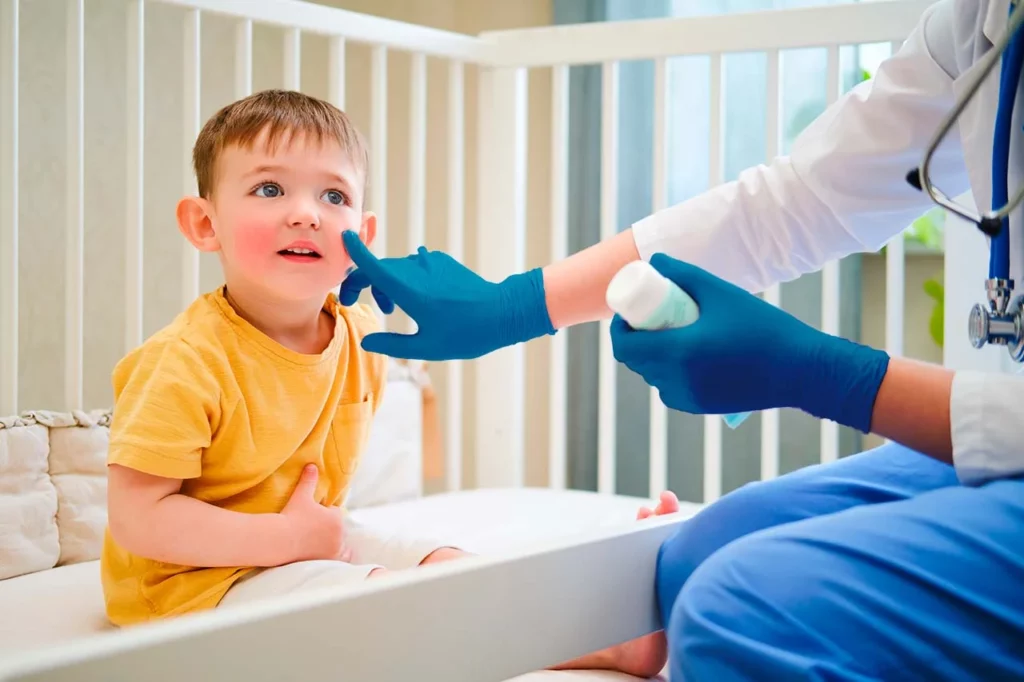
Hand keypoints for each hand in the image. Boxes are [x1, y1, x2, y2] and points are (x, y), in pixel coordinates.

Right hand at [280, 465, 351, 562]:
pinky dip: (339, 557)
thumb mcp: (301, 496)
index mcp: (337, 518)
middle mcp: (340, 534)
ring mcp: (335, 548)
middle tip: (314, 529)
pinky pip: (340, 558)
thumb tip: (312, 465)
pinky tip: (333, 556)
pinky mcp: (328, 560)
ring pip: (340, 543)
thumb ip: (308, 480)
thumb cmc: (292, 516)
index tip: (314, 516)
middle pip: (338, 528)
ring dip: (335, 542)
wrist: (281, 539)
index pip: (335, 513)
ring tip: (321, 541)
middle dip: (330, 527)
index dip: (326, 513)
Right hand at [339, 230, 554, 359]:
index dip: (354, 252)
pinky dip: (406, 279)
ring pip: (397, 268)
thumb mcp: (426, 347)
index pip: (372, 265)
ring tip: (392, 309)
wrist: (502, 313)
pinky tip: (416, 299)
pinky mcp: (443, 262)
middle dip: (364, 284)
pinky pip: (415, 267)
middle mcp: (416, 270)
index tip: (343, 238)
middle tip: (356, 303)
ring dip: (386, 285)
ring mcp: (431, 263)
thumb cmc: (465, 334)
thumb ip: (391, 344)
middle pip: (379, 268)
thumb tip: (367, 341)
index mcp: (408, 289)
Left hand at [610, 253, 889, 432]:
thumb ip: (685, 275)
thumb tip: (656, 261)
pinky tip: (683, 357)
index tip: (631, 312)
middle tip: (650, 318)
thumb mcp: (721, 293)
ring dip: (651, 357)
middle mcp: (677, 381)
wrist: (800, 370)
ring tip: (668, 333)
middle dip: (635, 339)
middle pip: (635, 362)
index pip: (625, 346)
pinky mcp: (702, 408)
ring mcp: (689, 398)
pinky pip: (671, 390)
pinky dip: (668, 374)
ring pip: (652, 377)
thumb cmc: (763, 328)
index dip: (620, 328)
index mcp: (678, 352)